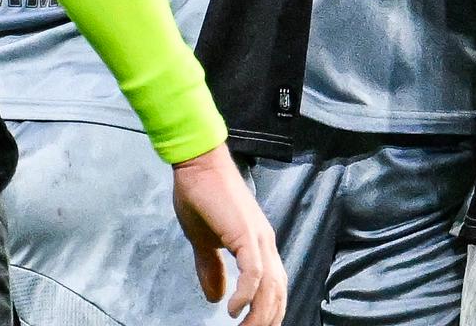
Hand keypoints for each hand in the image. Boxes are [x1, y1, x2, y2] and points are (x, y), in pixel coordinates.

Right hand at [171, 144, 285, 325]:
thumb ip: (211, 269)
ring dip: (259, 314)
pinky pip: (254, 272)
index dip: (269, 309)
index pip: (275, 284)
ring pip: (270, 286)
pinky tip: (233, 309)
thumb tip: (216, 298)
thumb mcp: (203, 242)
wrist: (197, 165)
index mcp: (258, 243)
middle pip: (278, 290)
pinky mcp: (246, 233)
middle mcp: (265, 242)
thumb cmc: (200, 196)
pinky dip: (247, 294)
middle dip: (268, 318)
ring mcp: (258, 237)